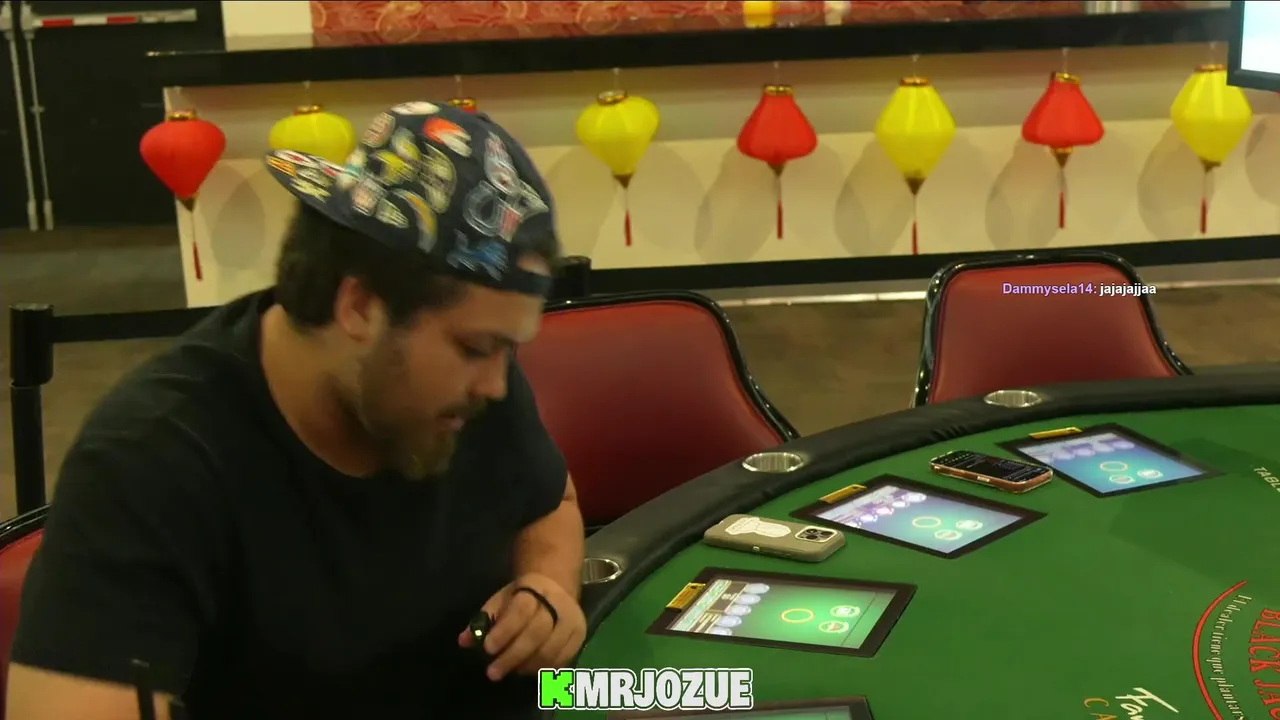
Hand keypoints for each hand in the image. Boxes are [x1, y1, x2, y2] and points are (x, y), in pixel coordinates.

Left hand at [458, 572, 585, 680]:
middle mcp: (559, 604)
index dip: (505, 631)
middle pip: (537, 633)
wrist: (555, 586)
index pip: (522, 611)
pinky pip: (563, 660)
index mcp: (536, 590)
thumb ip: (483, 619)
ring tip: (510, 672)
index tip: (488, 649)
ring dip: (527, 666)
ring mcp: (573, 621)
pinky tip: (528, 671)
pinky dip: (544, 669)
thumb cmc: (522, 596)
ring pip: (551, 650)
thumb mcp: (500, 599)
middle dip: (513, 656)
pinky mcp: (580, 636)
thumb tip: (464, 641)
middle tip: (493, 672)